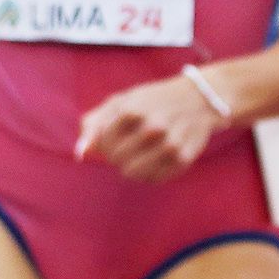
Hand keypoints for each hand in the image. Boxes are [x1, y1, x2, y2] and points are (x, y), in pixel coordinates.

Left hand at [75, 73, 226, 179]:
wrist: (197, 98)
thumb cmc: (151, 101)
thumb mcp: (120, 102)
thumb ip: (93, 124)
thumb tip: (80, 154)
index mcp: (132, 110)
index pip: (103, 143)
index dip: (105, 144)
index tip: (114, 137)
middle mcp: (152, 127)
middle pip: (117, 160)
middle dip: (117, 157)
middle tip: (127, 146)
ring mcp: (170, 144)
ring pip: (134, 173)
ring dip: (131, 168)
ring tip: (137, 155)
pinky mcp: (184, 158)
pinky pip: (154, 179)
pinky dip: (149, 174)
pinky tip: (153, 160)